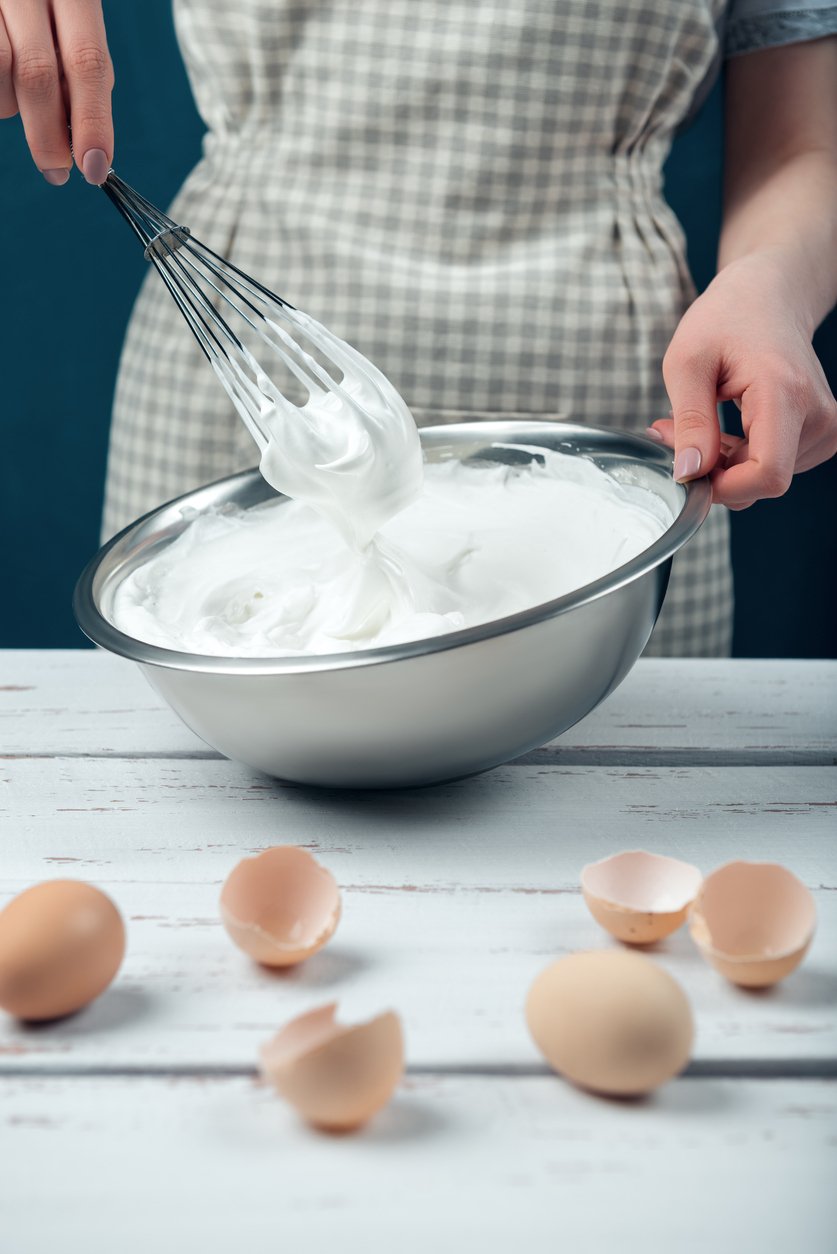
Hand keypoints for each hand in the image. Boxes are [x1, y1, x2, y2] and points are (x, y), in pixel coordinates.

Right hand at [0, 0, 112, 184]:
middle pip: (38, 73)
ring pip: (1, 68)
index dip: (92, 121)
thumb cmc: (45, 8)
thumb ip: (82, 70)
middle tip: (56, 170)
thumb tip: (87, 141)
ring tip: (22, 106)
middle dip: (48, 134)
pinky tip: (5, 89)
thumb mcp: (75, 25)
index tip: (94, 167)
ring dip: (14, 107)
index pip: (88, 62)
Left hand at [648, 252, 836, 509]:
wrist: (769, 296)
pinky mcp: (821, 434)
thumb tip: (689, 473)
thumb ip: (690, 422)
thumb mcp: (687, 362)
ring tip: (703, 418)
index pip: (767, 475)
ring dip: (724, 462)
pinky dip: (741, 456)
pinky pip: (772, 467)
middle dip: (714, 469)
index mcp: (785, 393)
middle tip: (675, 431)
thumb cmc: (726, 319)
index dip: (723, 487)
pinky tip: (727, 426)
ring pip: (764, 477)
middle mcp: (817, 415)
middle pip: (763, 480)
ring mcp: (825, 426)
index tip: (686, 469)